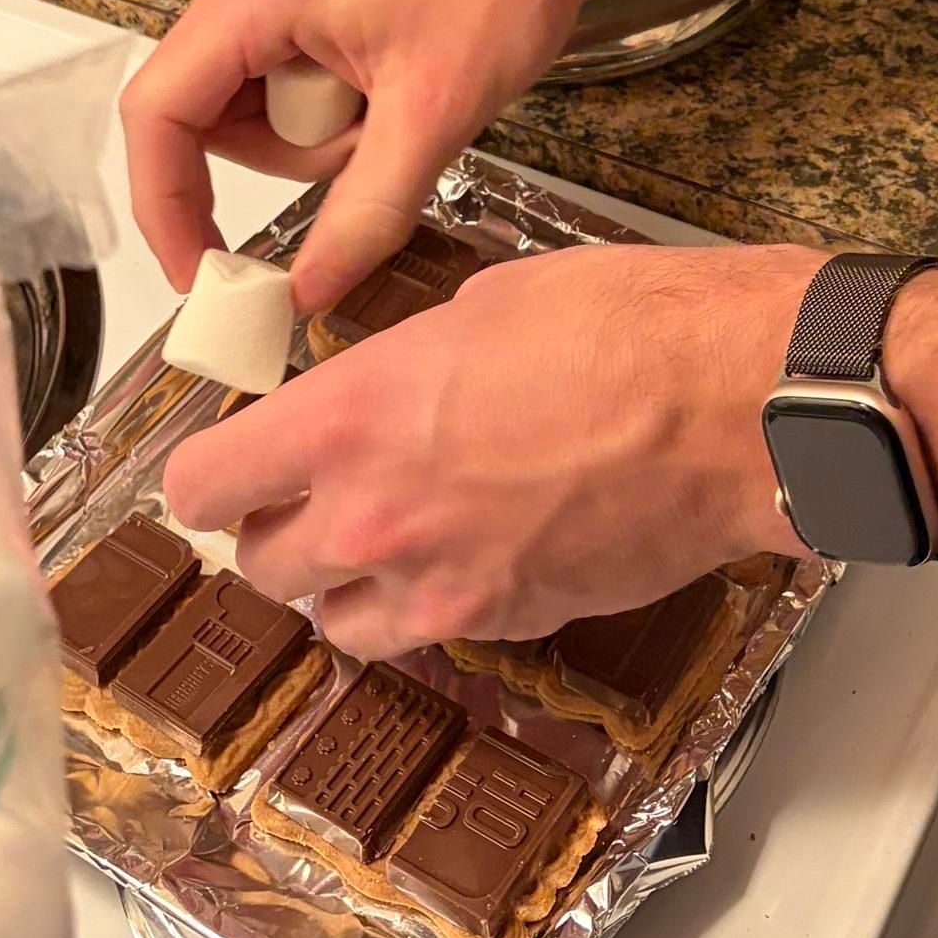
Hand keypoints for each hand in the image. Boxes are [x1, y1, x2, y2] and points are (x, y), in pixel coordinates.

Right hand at [120, 0, 619, 314]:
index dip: (166, 205)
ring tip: (398, 104)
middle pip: (207, 113)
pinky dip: (332, 104)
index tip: (202, 274)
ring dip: (317, 132)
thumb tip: (304, 295)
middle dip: (287, 154)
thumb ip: (361, 216)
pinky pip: (284, 74)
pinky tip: (394, 86)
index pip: (158, 114)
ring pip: (251, 102)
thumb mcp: (432, 118)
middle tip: (370, 146)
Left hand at [162, 240, 820, 658]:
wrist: (732, 405)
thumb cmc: (625, 328)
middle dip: (277, 528)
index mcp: (350, 419)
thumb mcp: (481, 302)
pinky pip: (428, 634)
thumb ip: (403, 365)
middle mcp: (375, 519)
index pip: (204, 487)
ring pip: (334, 621)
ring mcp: (441, 587)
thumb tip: (389, 389)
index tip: (227, 462)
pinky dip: (427, 606)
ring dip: (342, 583)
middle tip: (314, 489)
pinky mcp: (508, 623)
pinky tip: (470, 549)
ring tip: (387, 530)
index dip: (208, 477)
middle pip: (260, 566)